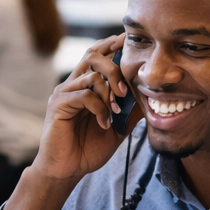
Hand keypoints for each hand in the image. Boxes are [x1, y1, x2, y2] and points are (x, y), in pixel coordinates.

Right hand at [0, 34, 135, 209]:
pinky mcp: (58, 105)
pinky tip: (104, 123)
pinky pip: (84, 96)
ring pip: (91, 75)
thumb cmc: (88, 149)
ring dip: (109, 93)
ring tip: (116, 112)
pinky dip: (99, 108)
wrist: (68, 170)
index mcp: (85, 86)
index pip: (97, 56)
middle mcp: (72, 85)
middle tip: (125, 90)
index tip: (128, 39)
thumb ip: (130, 111)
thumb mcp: (118, 128)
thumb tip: (151, 97)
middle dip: (114, 67)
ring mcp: (64, 93)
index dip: (111, 45)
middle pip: (93, 55)